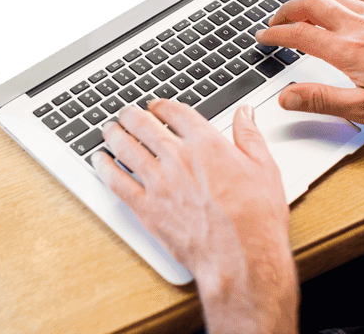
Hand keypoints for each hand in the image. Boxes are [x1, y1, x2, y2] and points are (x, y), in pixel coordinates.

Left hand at [93, 100, 297, 333]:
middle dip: (132, 115)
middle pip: (145, 125)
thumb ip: (250, 135)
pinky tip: (99, 161)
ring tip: (109, 130)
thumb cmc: (256, 219)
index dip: (162, 105)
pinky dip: (104, 167)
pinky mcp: (146, 208)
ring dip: (115, 134)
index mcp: (207, 144)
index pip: (175, 112)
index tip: (157, 106)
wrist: (240, 258)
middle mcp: (178, 158)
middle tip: (126, 113)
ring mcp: (159, 183)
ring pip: (126, 148)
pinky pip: (116, 182)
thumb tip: (244, 113)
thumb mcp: (264, 169)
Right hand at [256, 0, 363, 124]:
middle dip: (284, 10)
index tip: (262, 38)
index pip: (299, 35)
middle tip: (271, 21)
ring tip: (293, 7)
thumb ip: (323, 101)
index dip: (274, 34)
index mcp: (347, 51)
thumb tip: (288, 98)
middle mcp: (358, 27)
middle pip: (309, 6)